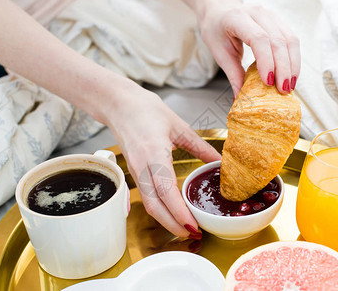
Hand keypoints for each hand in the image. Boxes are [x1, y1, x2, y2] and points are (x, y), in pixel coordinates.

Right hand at [104, 81, 220, 237]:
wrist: (119, 104)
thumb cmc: (147, 111)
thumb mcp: (179, 126)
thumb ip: (200, 146)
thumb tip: (218, 162)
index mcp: (154, 152)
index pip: (166, 190)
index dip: (179, 212)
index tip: (194, 224)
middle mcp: (141, 165)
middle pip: (154, 206)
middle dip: (172, 224)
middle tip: (192, 233)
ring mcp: (134, 170)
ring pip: (148, 204)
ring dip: (165, 220)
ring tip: (184, 227)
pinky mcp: (133, 172)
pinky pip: (145, 196)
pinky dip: (159, 209)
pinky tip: (172, 211)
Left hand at [196, 0, 299, 95]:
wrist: (220, 9)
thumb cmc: (216, 29)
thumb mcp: (219, 52)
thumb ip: (232, 74)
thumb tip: (241, 98)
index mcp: (237, 18)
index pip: (258, 38)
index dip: (266, 61)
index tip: (268, 82)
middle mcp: (257, 12)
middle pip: (278, 40)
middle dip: (283, 68)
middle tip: (283, 90)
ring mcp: (270, 15)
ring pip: (290, 39)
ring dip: (292, 65)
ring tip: (290, 85)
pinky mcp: (278, 21)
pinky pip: (291, 40)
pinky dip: (293, 59)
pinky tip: (291, 74)